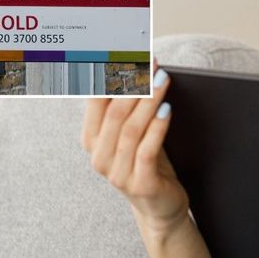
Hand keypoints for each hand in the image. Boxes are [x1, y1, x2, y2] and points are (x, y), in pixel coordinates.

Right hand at [82, 60, 188, 237]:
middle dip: (135, 84)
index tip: (124, 51)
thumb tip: (137, 64)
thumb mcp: (133, 132)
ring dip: (149, 101)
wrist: (160, 206)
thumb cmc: (147, 161)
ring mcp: (117, 173)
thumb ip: (128, 106)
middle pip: (114, 112)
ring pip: (131, 129)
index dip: (107, 75)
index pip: (94, 101)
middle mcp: (99, 156)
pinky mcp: (140, 184)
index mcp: (91, 140)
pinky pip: (147, 150)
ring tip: (163, 80)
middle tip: (152, 62)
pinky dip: (157, 127)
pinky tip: (168, 109)